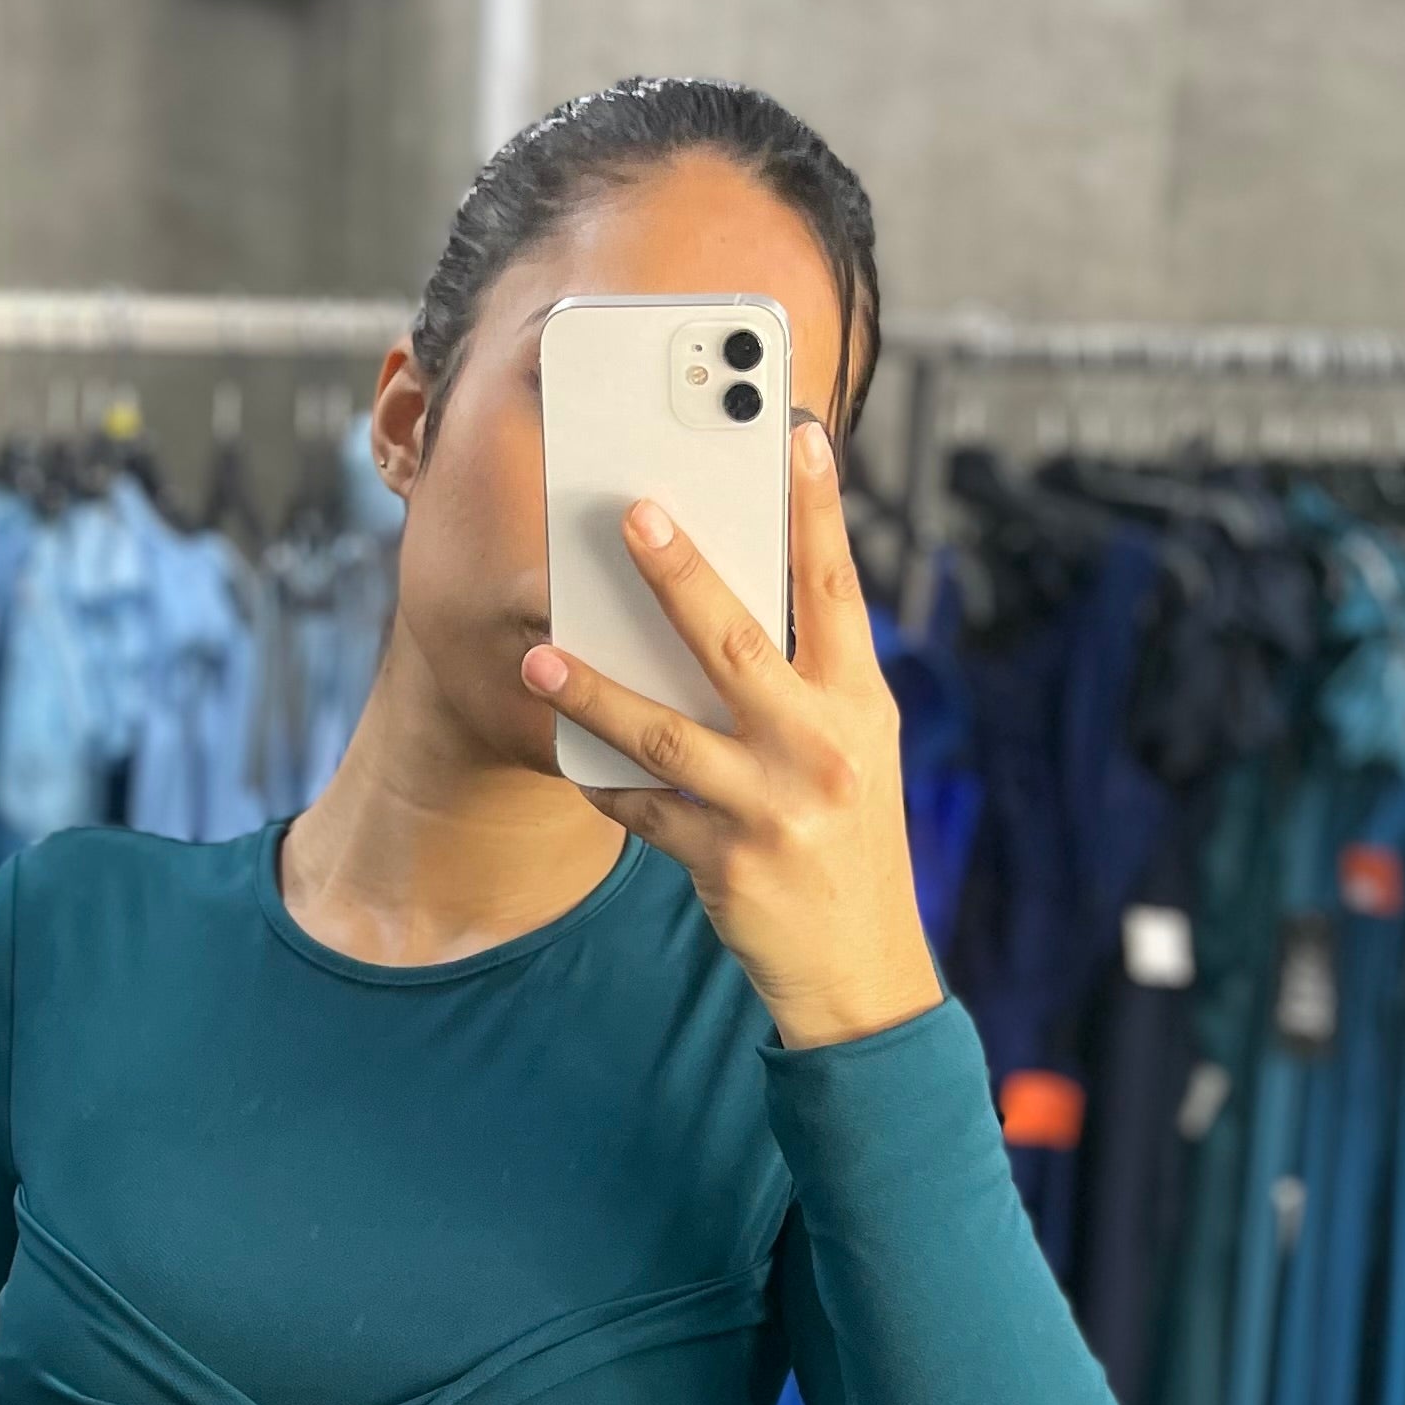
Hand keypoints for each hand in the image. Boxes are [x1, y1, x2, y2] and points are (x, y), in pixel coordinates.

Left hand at [522, 416, 943, 1052]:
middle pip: (738, 645)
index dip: (818, 510)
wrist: (863, 970)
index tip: (796, 434)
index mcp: (859, 706)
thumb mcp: (853, 751)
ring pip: (666, 733)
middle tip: (632, 515)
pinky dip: (600, 779)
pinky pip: (642, 810)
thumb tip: (719, 607)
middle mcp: (821, 750)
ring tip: (541, 657)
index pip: (838, 591)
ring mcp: (771, 809)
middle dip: (681, 577)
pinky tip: (563, 750)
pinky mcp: (725, 863)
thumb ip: (804, 682)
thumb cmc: (848, 842)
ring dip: (595, 691)